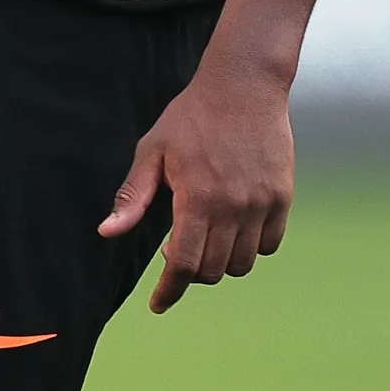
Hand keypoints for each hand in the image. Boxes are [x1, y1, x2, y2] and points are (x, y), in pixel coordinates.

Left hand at [98, 57, 293, 313]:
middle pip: (211, 270)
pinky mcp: (282, 197)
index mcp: (196, 199)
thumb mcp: (152, 151)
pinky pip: (268, 244)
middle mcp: (232, 207)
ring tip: (206, 237)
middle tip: (176, 250)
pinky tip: (234, 228)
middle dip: (189, 272)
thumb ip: (133, 197)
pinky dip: (250, 247)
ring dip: (220, 262)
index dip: (168, 291)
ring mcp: (261, 204)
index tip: (158, 304)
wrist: (244, 86)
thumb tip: (107, 232)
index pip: (182, 265)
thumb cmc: (191, 117)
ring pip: (241, 263)